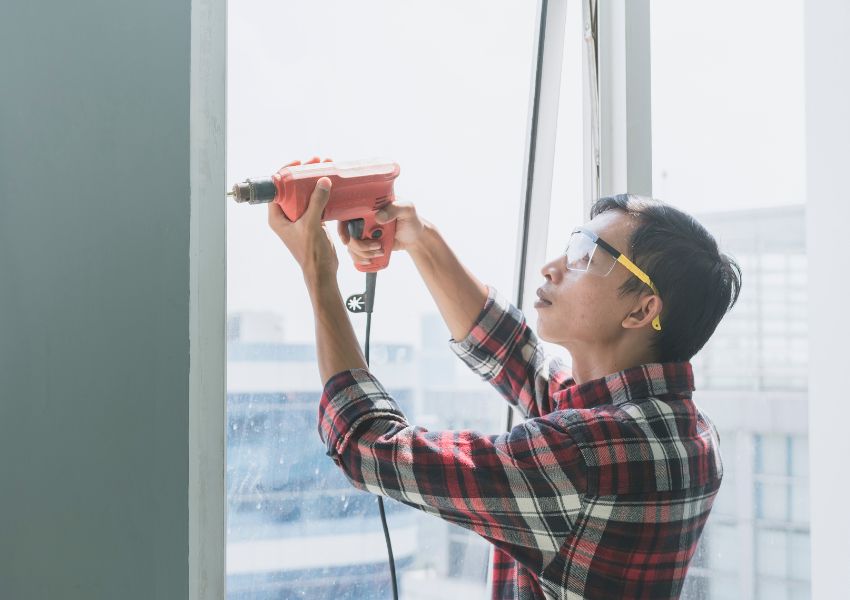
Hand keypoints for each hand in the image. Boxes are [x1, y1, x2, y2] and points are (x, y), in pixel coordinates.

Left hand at [268, 157, 337, 278]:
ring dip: (314, 181)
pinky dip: (323, 193)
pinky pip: (316, 202)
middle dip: (304, 174)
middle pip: (292, 188)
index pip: (276, 189)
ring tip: (325, 167)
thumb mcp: (311, 225)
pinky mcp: (313, 221)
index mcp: (277, 217)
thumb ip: (316, 203)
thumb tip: (323, 181)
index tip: (298, 163)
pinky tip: (331, 184)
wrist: (322, 270)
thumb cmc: (311, 253)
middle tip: (316, 162)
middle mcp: (286, 216)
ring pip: (305, 194)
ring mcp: (300, 218)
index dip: (285, 173)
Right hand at [336, 199, 425, 265]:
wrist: (415, 236)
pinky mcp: (366, 245)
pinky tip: (371, 260)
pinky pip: (356, 254)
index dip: (342, 228)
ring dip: (362, 254)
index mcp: (367, 206)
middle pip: (348, 234)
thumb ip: (395, 209)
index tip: (347, 239)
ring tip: (380, 253)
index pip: (347, 214)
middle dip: (359, 245)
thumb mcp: (406, 209)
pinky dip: (361, 259)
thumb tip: (378, 217)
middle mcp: (362, 219)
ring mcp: (363, 233)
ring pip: (351, 246)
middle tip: (377, 246)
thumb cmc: (411, 219)